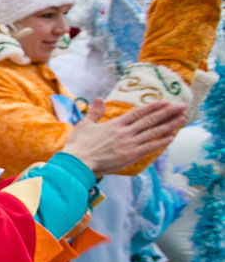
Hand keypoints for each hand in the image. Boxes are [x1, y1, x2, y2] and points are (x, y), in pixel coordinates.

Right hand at [61, 98, 186, 175]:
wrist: (78, 163)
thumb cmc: (78, 145)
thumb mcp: (85, 125)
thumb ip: (95, 112)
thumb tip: (99, 98)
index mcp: (115, 124)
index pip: (138, 113)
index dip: (153, 107)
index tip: (165, 102)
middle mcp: (125, 132)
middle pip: (150, 120)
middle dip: (168, 112)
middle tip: (182, 106)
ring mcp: (129, 144)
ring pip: (153, 132)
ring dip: (170, 125)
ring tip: (182, 119)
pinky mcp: (130, 156)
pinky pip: (150, 147)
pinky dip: (161, 142)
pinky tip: (171, 137)